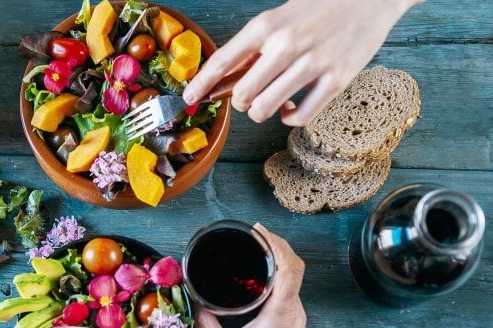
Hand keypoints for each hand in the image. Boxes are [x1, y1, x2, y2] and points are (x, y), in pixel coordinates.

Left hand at [183, 0, 422, 125]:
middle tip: (250, 97)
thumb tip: (222, 81)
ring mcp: (313, 63)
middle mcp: (286, 44)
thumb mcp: (278, 20)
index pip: (223, 60)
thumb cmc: (318, 10)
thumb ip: (253, 50)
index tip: (188, 98)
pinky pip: (299, 117)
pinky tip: (290, 108)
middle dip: (241, 102)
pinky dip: (289, 119)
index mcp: (266, 26)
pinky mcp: (336, 80)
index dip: (201, 83)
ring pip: (265, 109)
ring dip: (263, 112)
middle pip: (243, 94)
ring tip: (273, 101)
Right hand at [195, 223, 305, 327]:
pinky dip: (277, 273)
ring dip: (278, 258)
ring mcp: (295, 316)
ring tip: (256, 247)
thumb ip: (204, 322)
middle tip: (254, 233)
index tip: (258, 230)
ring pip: (293, 277)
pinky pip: (289, 288)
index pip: (288, 267)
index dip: (275, 243)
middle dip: (276, 244)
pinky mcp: (291, 322)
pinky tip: (259, 272)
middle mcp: (293, 311)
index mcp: (281, 311)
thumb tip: (191, 297)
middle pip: (295, 266)